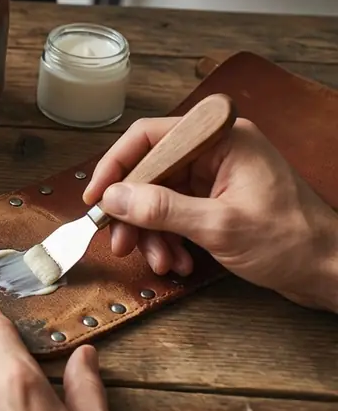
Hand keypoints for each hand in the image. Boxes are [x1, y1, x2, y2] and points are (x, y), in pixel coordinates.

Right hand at [84, 117, 337, 312]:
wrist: (331, 272)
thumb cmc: (292, 242)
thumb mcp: (219, 226)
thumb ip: (162, 209)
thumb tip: (112, 198)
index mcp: (221, 139)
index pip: (150, 138)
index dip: (116, 166)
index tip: (96, 198)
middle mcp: (217, 151)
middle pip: (151, 171)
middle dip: (134, 211)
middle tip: (121, 241)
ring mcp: (217, 176)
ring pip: (159, 196)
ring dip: (152, 232)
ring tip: (158, 261)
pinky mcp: (217, 200)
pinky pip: (176, 213)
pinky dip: (170, 238)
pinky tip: (177, 261)